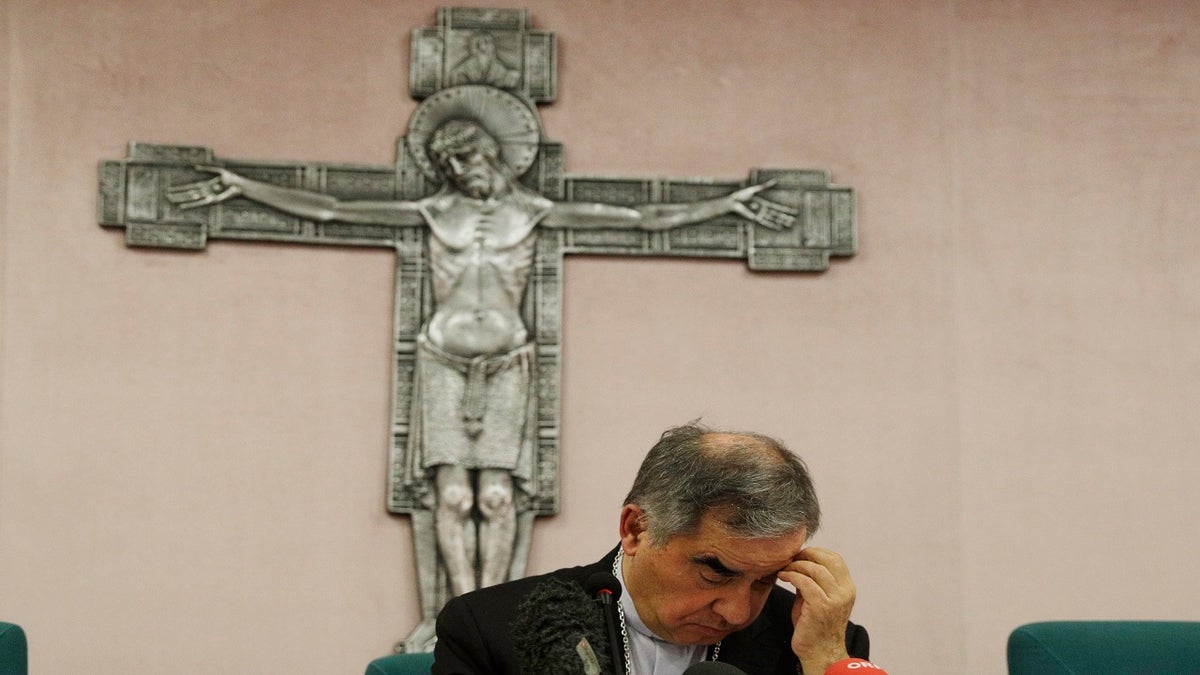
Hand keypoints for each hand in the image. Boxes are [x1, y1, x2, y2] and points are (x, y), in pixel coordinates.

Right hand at [166, 165, 243, 208]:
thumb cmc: (230, 178)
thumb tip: (195, 168)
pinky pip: (199, 203)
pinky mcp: (211, 201)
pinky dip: (190, 205)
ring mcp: (207, 197)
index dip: (180, 188)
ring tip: (171, 200)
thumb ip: (206, 169)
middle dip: (178, 195)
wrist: (238, 185)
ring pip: (191, 199)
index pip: (190, 187)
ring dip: (181, 200)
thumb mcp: (217, 171)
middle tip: (167, 196)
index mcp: (205, 185)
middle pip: (188, 193)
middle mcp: (205, 192)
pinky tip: (182, 206)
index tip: (170, 189)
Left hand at [725, 180, 796, 230]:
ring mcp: (760, 215)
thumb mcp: (755, 189)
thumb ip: (765, 186)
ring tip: (788, 225)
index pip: (778, 208)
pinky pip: (765, 223)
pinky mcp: (755, 218)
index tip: (794, 212)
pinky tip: (778, 228)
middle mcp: (764, 210)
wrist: (733, 201)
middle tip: (793, 221)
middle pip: (777, 215)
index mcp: (765, 203)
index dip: (786, 210)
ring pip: (773, 219)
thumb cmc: (742, 195)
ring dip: (780, 222)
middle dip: (785, 218)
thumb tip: (775, 181)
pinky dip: (772, 225)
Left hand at [776, 547, 856, 673]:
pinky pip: (804, 582)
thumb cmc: (814, 626)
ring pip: (815, 569)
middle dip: (807, 554)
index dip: (817, 552)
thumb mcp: (817, 598)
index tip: (800, 554)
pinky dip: (791, 575)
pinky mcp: (821, 607)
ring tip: (785, 569)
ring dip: (796, 565)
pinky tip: (783, 577)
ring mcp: (835, 599)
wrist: (819, 653)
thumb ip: (813, 580)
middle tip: (791, 558)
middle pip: (828, 559)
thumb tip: (799, 562)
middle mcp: (844, 592)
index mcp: (847, 588)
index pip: (835, 558)